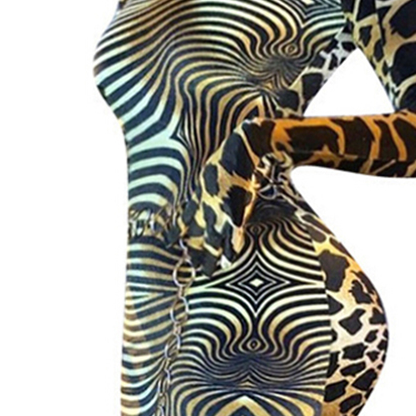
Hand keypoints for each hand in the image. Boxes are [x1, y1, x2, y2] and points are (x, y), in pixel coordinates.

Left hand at [176, 120, 283, 276]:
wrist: (245, 145)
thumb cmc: (233, 151)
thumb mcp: (214, 166)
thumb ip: (211, 180)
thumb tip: (209, 185)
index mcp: (201, 191)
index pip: (186, 215)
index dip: (177, 229)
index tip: (169, 241)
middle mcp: (207, 203)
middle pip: (197, 232)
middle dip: (194, 250)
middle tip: (190, 266)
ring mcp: (221, 208)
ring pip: (213, 238)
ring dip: (211, 255)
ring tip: (209, 271)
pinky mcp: (237, 209)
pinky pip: (233, 233)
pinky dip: (232, 247)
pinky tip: (230, 259)